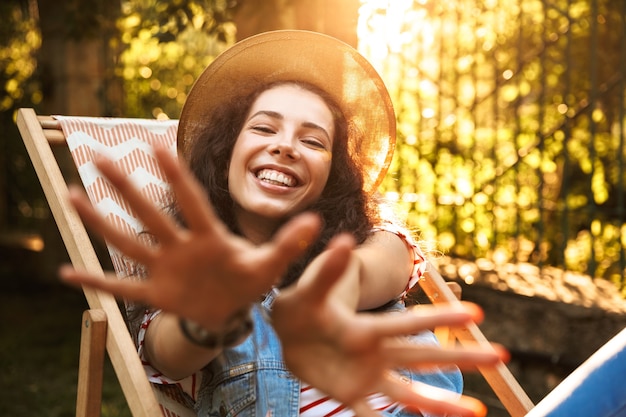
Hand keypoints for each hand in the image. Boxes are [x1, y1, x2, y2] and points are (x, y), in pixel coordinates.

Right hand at [59, 145, 321, 329]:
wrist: (231, 309)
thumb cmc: (249, 281)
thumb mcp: (270, 264)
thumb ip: (289, 244)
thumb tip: (315, 222)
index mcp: (209, 237)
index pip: (191, 201)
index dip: (175, 176)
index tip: (158, 146)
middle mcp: (181, 246)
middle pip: (150, 214)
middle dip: (127, 187)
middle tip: (100, 156)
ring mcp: (165, 268)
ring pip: (128, 242)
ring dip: (100, 222)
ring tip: (71, 195)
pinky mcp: (156, 294)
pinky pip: (121, 288)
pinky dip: (97, 284)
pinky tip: (67, 274)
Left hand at [272, 234, 503, 416]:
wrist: (290, 328)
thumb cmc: (305, 301)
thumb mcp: (313, 286)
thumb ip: (327, 270)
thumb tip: (341, 241)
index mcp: (368, 328)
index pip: (409, 323)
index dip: (440, 317)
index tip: (475, 314)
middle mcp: (376, 352)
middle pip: (422, 357)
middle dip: (460, 356)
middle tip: (501, 357)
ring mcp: (366, 376)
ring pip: (408, 392)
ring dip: (438, 402)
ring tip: (475, 413)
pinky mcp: (349, 393)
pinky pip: (369, 415)